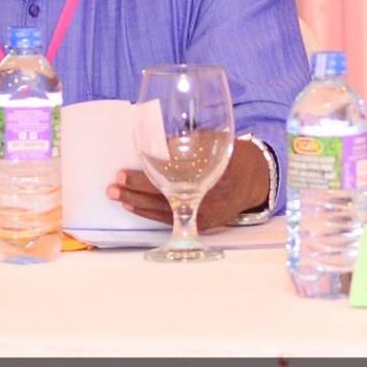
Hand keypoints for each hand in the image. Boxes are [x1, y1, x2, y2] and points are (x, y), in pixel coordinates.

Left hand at [107, 138, 270, 231]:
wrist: (254, 180)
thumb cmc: (230, 155)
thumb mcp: (211, 143)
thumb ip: (184, 145)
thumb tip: (152, 145)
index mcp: (206, 178)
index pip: (166, 182)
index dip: (142, 179)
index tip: (123, 172)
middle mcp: (204, 201)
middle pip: (160, 200)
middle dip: (133, 193)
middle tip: (112, 187)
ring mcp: (202, 215)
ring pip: (162, 213)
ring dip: (136, 204)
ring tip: (117, 196)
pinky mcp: (201, 224)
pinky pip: (170, 219)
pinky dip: (150, 213)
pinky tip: (134, 206)